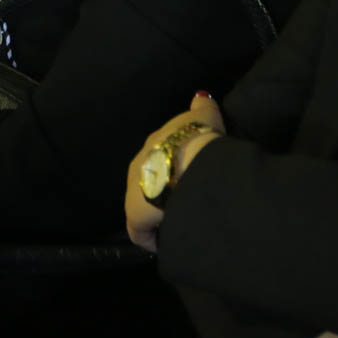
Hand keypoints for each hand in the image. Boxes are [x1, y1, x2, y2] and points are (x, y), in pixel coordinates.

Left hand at [124, 94, 224, 252]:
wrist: (189, 164)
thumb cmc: (198, 139)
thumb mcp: (203, 117)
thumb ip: (202, 108)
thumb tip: (200, 96)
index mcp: (154, 142)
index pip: (159, 153)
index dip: (172, 164)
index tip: (186, 173)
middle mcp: (138, 164)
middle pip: (147, 178)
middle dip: (161, 188)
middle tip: (181, 199)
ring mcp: (134, 191)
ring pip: (143, 204)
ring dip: (156, 212)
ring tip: (175, 221)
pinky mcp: (135, 218)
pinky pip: (141, 232)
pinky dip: (152, 238)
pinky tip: (167, 241)